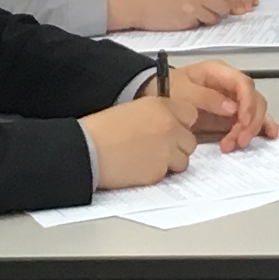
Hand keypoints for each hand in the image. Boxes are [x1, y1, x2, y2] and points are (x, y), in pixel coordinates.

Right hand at [80, 91, 203, 187]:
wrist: (87, 150)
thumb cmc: (101, 130)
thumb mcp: (132, 110)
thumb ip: (156, 116)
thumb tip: (171, 127)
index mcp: (161, 106)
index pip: (190, 114)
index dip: (181, 125)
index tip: (172, 130)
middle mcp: (169, 125)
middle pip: (190, 140)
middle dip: (177, 147)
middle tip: (157, 149)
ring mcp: (167, 149)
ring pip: (183, 160)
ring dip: (170, 162)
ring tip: (147, 159)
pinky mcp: (160, 170)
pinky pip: (168, 174)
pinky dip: (157, 173)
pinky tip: (139, 168)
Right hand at [105, 0, 248, 31]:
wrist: (133, 1)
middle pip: (226, 5)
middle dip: (221, 7)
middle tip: (209, 6)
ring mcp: (193, 8)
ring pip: (216, 17)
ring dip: (210, 17)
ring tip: (195, 11)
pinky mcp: (187, 22)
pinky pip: (202, 25)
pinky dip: (198, 23)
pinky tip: (186, 17)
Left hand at [164, 61, 275, 146]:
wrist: (157, 97)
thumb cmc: (168, 90)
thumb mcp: (182, 91)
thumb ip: (206, 97)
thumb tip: (232, 108)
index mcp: (219, 73)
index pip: (244, 84)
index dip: (248, 103)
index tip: (243, 121)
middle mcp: (231, 84)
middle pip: (254, 99)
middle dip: (250, 122)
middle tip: (238, 141)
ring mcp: (234, 99)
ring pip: (255, 111)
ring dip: (250, 130)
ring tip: (235, 145)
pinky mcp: (233, 114)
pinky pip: (252, 119)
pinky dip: (261, 128)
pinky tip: (268, 136)